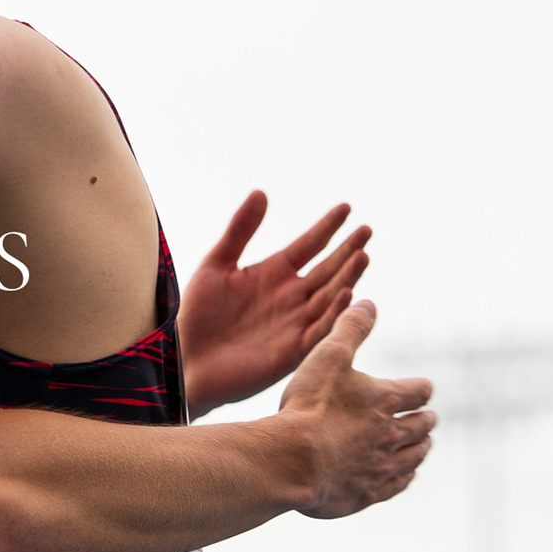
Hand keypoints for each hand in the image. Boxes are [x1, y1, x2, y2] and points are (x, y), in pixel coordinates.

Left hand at [178, 191, 371, 415]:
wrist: (186, 360)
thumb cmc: (198, 314)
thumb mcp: (217, 264)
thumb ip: (240, 230)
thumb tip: (261, 191)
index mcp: (275, 273)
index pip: (309, 245)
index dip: (327, 227)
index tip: (346, 207)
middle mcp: (292, 296)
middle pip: (328, 269)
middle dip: (348, 250)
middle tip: (366, 230)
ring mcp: (295, 322)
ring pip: (329, 296)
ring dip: (347, 277)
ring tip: (361, 255)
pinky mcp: (293, 350)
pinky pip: (319, 330)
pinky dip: (334, 313)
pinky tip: (345, 293)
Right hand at [277, 301, 434, 518]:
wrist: (291, 461)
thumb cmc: (307, 407)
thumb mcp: (327, 356)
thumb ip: (350, 328)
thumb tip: (369, 303)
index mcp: (386, 400)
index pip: (419, 390)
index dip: (420, 387)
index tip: (420, 388)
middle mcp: (391, 434)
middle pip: (423, 425)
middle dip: (425, 419)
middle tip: (426, 417)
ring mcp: (381, 466)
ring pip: (416, 456)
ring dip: (421, 447)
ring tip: (422, 444)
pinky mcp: (368, 493)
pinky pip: (398, 485)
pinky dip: (405, 477)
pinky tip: (403, 474)